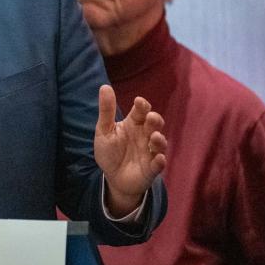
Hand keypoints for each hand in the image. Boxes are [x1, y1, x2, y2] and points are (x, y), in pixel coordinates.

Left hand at [94, 85, 166, 215]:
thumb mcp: (104, 130)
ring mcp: (150, 152)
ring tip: (154, 137)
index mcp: (133, 124)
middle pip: (154, 125)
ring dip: (159, 140)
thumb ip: (106, 110)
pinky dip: (160, 161)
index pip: (140, 111)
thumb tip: (104, 86)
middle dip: (155, 120)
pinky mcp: (152, 168)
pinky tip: (158, 159)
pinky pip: (158, 164)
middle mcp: (145, 135)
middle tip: (151, 118)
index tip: (139, 101)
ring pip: (160, 143)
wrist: (113, 177)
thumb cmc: (110, 151)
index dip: (142, 106)